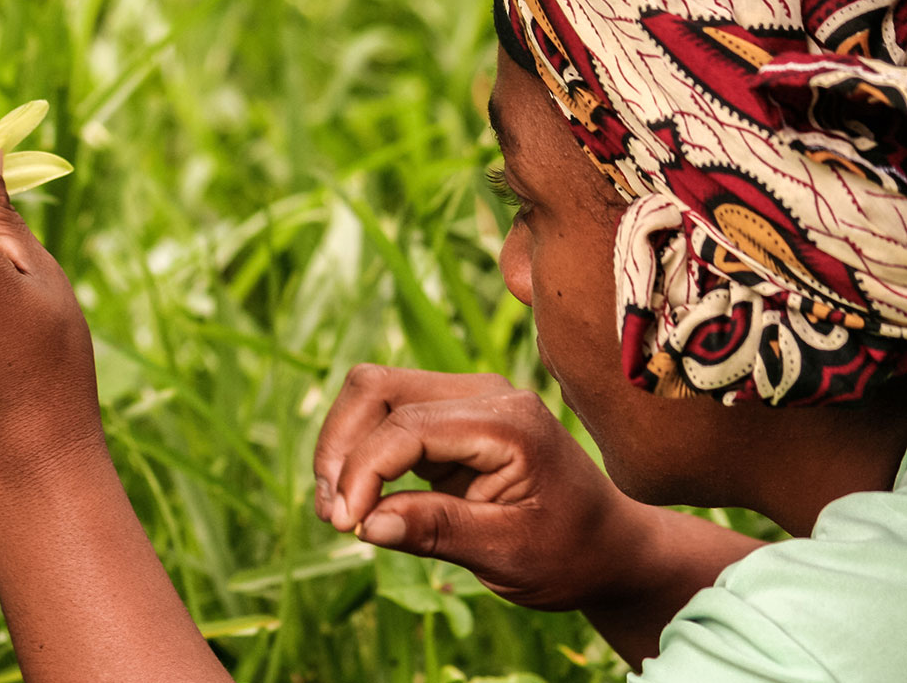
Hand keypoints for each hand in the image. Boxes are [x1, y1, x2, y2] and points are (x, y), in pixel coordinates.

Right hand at [313, 365, 648, 610]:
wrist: (610, 548)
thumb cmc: (572, 553)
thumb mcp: (510, 554)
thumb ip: (438, 531)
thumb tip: (365, 524)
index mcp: (507, 421)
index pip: (407, 425)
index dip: (362, 472)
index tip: (346, 526)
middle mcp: (483, 394)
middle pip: (376, 389)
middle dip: (340, 449)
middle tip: (334, 516)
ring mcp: (464, 399)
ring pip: (372, 395)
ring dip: (342, 448)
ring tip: (339, 512)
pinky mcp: (448, 418)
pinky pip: (385, 418)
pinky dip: (360, 454)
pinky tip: (360, 501)